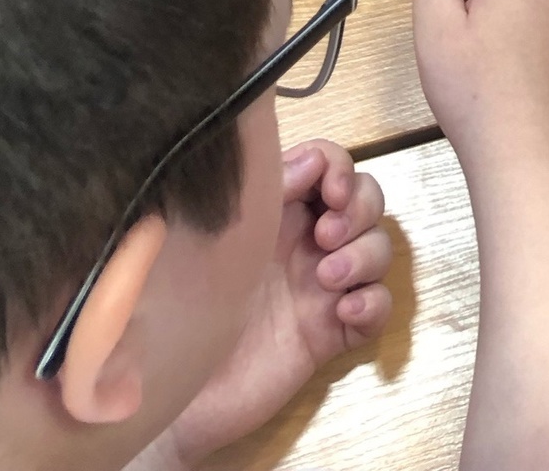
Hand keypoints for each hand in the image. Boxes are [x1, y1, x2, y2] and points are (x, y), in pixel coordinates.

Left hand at [155, 142, 391, 467]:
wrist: (170, 385)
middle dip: (359, 209)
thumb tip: (311, 163)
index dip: (341, 168)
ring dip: (365, 255)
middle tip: (326, 236)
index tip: (329, 189)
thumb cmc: (182, 303)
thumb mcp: (220, 235)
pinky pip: (378, 309)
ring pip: (379, 249)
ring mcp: (322, 287)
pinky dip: (374, 304)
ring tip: (328, 279)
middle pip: (367, 200)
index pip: (330, 165)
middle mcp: (306, 241)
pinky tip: (345, 312)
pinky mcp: (331, 333)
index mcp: (278, 210)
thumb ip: (263, 192)